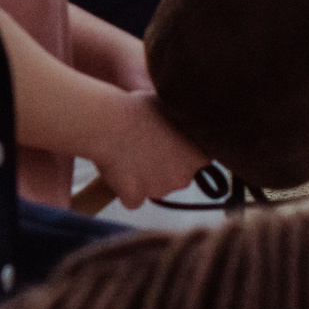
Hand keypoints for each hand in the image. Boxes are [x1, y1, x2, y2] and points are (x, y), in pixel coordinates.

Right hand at [83, 90, 206, 208]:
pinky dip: (126, 190)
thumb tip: (186, 121)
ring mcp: (159, 190)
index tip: (170, 144)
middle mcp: (183, 178)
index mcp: (197, 156)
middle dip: (165, 168)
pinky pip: (133, 199)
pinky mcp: (135, 197)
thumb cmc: (139, 109)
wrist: (109, 123)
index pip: (199, 162)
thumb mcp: (171, 109)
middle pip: (177, 178)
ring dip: (144, 178)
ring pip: (154, 188)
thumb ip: (183, 124)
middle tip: (147, 148)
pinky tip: (118, 171)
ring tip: (129, 155)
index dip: (183, 154)